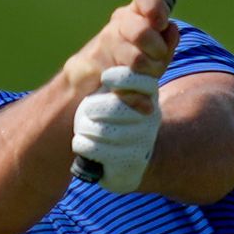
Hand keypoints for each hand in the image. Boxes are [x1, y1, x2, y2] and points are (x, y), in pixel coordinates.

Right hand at [62, 0, 177, 103]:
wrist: (90, 84)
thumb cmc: (129, 65)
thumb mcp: (155, 52)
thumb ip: (167, 39)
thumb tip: (170, 29)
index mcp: (136, 13)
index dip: (156, 8)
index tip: (161, 24)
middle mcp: (120, 23)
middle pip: (144, 32)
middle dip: (157, 53)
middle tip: (156, 62)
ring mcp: (106, 42)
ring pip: (137, 60)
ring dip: (147, 76)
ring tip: (143, 80)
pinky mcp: (93, 64)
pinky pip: (123, 81)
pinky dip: (134, 94)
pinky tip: (134, 95)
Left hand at [72, 68, 159, 191]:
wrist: (123, 161)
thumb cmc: (110, 120)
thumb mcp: (112, 96)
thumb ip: (108, 82)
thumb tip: (100, 72)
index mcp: (148, 95)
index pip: (142, 82)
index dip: (122, 77)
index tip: (105, 77)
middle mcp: (151, 117)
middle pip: (115, 107)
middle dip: (91, 108)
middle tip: (86, 112)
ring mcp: (143, 141)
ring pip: (103, 130)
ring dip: (84, 128)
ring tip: (84, 129)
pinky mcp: (131, 162)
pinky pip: (95, 149)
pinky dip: (81, 145)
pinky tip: (83, 144)